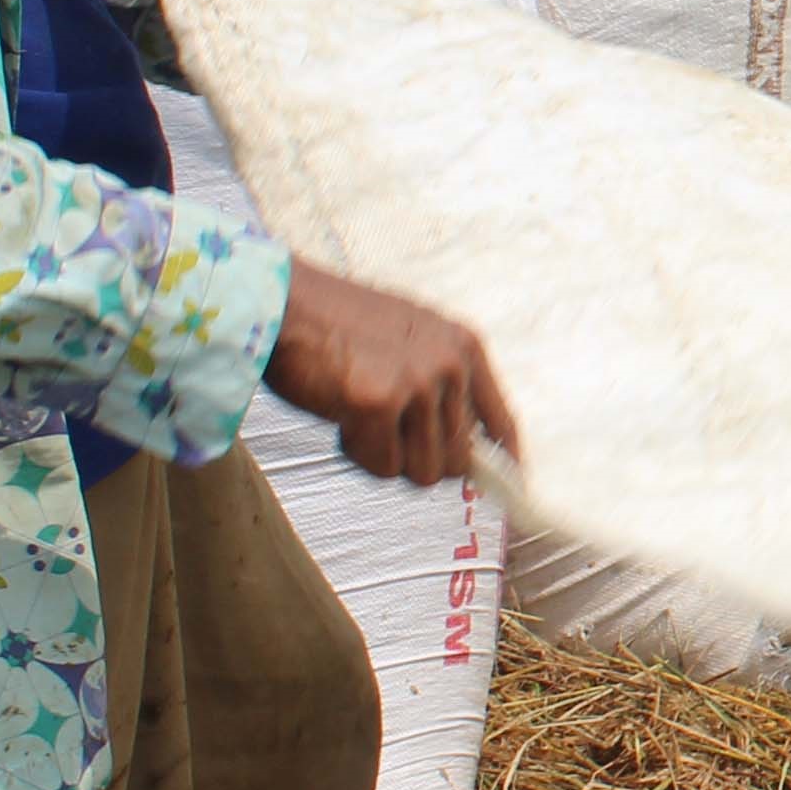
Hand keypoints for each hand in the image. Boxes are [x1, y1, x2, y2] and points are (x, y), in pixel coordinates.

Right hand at [266, 261, 518, 485]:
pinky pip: (384, 467)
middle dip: (417, 459)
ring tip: (358, 416)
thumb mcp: (409, 342)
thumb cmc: (334, 326)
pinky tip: (341, 417)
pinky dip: (358, 454)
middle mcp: (451, 364)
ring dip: (385, 457)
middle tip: (382, 431)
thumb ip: (440, 385)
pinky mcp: (380, 401)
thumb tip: (463, 453)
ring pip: (423, 471)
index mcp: (463, 346)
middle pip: (458, 462)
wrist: (282, 303)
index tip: (508, 486)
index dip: (504, 463)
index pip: (501, 422)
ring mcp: (418, 382)